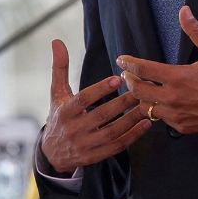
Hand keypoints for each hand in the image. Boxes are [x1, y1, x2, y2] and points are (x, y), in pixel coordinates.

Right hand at [40, 39, 150, 173]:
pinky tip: (146, 124)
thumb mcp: (57, 94)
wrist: (51, 154)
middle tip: (139, 90)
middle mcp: (74, 130)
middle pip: (101, 116)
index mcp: (64, 113)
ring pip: (111, 133)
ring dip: (131, 119)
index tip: (118, 78)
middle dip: (122, 103)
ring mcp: (84, 145)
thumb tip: (57, 41)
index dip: (100, 89)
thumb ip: (60, 68)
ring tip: (146, 105)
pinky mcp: (94, 157)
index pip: (83, 100)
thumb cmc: (59, 117)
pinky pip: (116, 147)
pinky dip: (132, 136)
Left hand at [116, 6, 197, 133]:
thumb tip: (184, 10)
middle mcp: (173, 97)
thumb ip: (195, 30)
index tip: (122, 59)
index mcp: (178, 77)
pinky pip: (162, 119)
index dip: (128, 63)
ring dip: (142, 98)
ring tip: (143, 90)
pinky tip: (161, 103)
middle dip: (129, 81)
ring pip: (147, 108)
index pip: (143, 69)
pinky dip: (158, 110)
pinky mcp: (183, 126)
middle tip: (128, 75)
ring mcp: (177, 115)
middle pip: (137, 91)